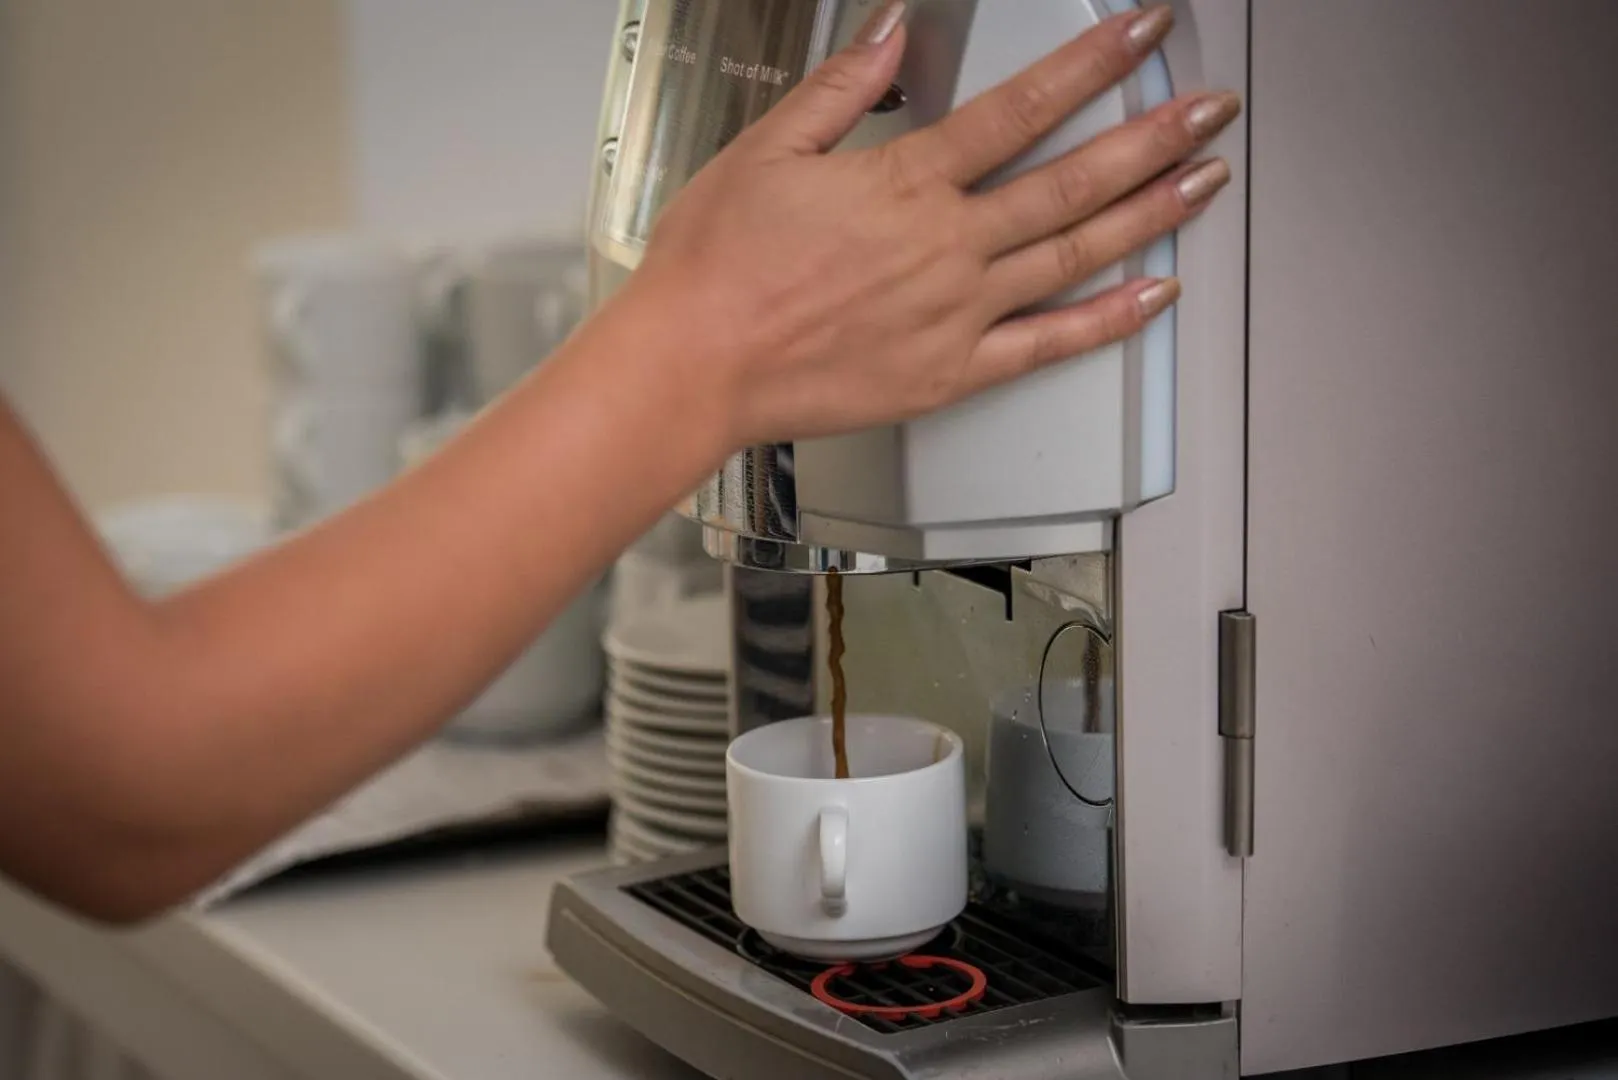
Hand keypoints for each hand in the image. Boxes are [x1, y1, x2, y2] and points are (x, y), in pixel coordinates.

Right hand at [624, 1, 1240, 452]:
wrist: (693, 366)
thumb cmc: (718, 267)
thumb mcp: (768, 150)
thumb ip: (842, 89)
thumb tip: (892, 32)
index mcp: (905, 182)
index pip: (1021, 107)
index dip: (1093, 64)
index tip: (1144, 32)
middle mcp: (947, 246)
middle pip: (1072, 181)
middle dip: (1153, 137)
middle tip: (1211, 112)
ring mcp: (958, 313)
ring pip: (1075, 255)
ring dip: (1150, 215)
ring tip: (1206, 182)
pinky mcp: (951, 373)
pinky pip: (1047, 345)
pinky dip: (1106, 320)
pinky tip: (1153, 295)